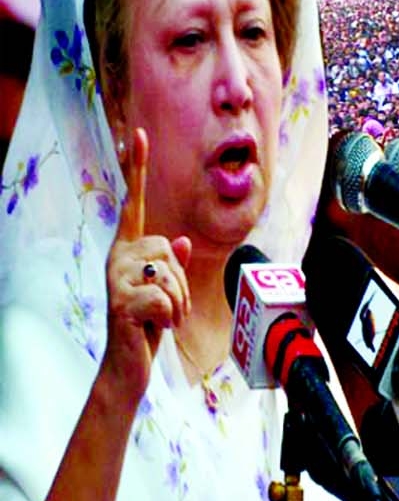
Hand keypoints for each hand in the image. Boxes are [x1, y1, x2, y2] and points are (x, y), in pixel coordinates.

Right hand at [99, 129, 192, 399]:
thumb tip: (179, 241)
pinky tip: (153, 328)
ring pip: (171, 275)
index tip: (139, 134)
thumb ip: (172, 266)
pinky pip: (167, 299)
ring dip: (178, 303)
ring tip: (159, 318)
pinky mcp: (120, 302)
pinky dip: (171, 317)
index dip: (137, 170)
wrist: (128, 366)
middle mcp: (116, 259)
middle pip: (169, 247)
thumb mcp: (166, 293)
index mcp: (128, 252)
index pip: (133, 204)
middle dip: (181, 283)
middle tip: (167, 307)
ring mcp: (114, 279)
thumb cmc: (149, 327)